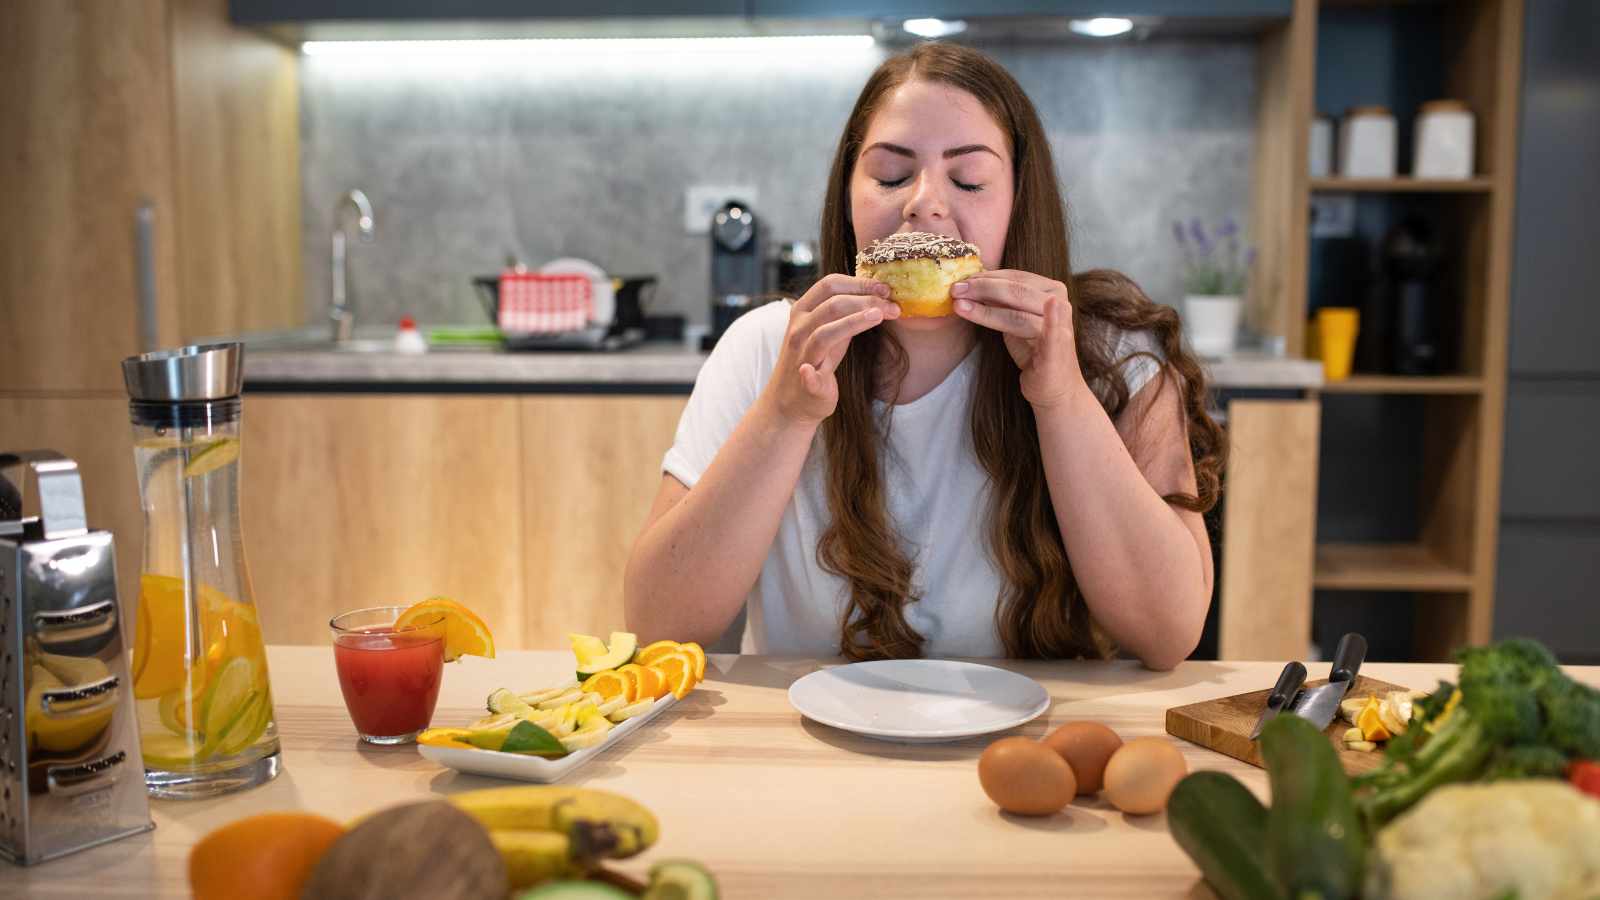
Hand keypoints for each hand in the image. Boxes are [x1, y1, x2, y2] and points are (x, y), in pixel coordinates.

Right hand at [764, 274, 899, 424]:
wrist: (792, 400)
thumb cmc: (817, 359)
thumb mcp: (830, 329)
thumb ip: (846, 313)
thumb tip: (879, 295)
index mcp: (803, 311)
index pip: (830, 285)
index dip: (859, 283)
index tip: (885, 289)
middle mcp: (799, 329)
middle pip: (832, 305)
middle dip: (866, 301)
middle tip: (893, 306)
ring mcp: (801, 356)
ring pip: (824, 334)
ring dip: (852, 323)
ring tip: (879, 316)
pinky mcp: (806, 384)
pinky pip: (806, 377)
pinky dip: (808, 374)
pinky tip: (811, 372)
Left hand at [951, 270, 1086, 409]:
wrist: (1055, 387)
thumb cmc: (1033, 350)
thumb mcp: (1014, 319)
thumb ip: (1000, 300)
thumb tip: (970, 283)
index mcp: (1051, 290)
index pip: (1015, 277)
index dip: (986, 277)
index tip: (960, 280)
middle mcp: (1060, 303)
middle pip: (1015, 291)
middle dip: (981, 289)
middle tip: (955, 290)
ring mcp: (1060, 327)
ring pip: (1017, 314)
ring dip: (985, 309)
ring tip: (959, 305)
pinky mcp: (1057, 351)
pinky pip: (1049, 334)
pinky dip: (1046, 322)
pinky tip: (1044, 308)